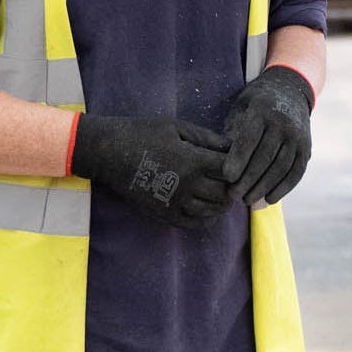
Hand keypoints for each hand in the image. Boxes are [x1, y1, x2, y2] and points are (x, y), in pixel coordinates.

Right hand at [71, 116, 236, 230]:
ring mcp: (176, 202)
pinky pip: (195, 223)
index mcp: (192, 160)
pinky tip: (210, 210)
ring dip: (223, 204)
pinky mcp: (165, 214)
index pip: (230, 169)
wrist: (110, 153)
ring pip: (213, 210)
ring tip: (226, 195)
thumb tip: (232, 146)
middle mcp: (188, 184)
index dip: (240, 166)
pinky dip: (208, 219)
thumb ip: (206, 138)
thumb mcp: (176, 127)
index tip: (241, 163)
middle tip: (237, 181)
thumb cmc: (143, 133)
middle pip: (225, 193)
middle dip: (234, 186)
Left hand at [221, 66, 313, 206]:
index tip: (226, 177)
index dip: (238, 160)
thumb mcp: (242, 107)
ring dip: (264, 187)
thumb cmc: (256, 102)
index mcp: (262, 110)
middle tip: (233, 195)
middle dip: (248, 179)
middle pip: (265, 157)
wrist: (290, 90)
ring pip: (281, 168)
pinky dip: (283, 188)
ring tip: (248, 201)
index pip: (249, 139)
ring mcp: (298, 136)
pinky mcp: (307, 148)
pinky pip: (296, 172)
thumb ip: (233, 130)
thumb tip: (220, 162)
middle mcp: (283, 123)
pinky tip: (269, 199)